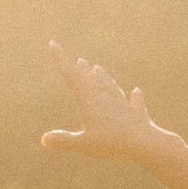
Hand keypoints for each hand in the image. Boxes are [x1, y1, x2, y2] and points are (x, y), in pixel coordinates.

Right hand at [41, 48, 165, 166]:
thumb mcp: (84, 145)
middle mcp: (105, 98)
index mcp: (89, 101)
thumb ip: (64, 141)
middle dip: (83, 71)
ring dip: (103, 78)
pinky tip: (137, 92)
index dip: (61, 60)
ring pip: (110, 86)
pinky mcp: (137, 114)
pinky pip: (135, 102)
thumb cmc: (112, 144)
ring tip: (98, 70)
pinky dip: (135, 97)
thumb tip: (44, 139)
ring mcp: (122, 104)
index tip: (53, 43)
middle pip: (91, 80)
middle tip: (81, 61)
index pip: (72, 77)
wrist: (144, 143)